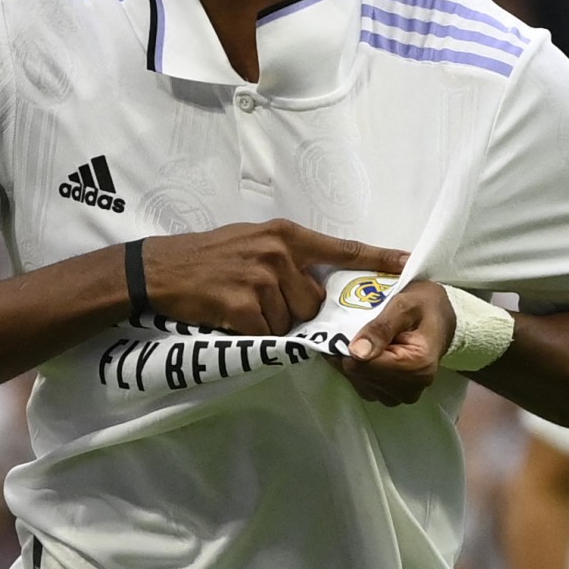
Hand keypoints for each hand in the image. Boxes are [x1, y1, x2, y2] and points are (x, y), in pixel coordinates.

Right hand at [143, 219, 407, 334]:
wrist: (160, 269)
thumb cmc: (209, 256)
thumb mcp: (253, 241)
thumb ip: (287, 255)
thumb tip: (317, 279)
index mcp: (285, 234)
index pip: (341, 248)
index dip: (377, 258)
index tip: (408, 263)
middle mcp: (278, 253)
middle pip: (313, 300)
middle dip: (295, 309)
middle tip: (261, 300)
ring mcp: (260, 278)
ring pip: (291, 320)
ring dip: (271, 323)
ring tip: (242, 305)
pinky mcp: (242, 305)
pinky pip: (266, 333)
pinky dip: (252, 333)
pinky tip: (232, 317)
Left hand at [332, 281, 454, 405]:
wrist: (440, 318)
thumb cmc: (424, 306)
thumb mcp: (404, 304)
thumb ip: (380, 327)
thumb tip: (356, 352)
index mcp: (416, 366)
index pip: (362, 366)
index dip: (348, 345)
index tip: (349, 327)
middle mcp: (411, 388)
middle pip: (358, 375)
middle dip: (351, 352)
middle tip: (359, 330)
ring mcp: (402, 396)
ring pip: (358, 381)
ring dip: (354, 360)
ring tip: (366, 339)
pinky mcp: (395, 397)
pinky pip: (364, 386)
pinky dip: (360, 369)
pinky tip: (368, 351)